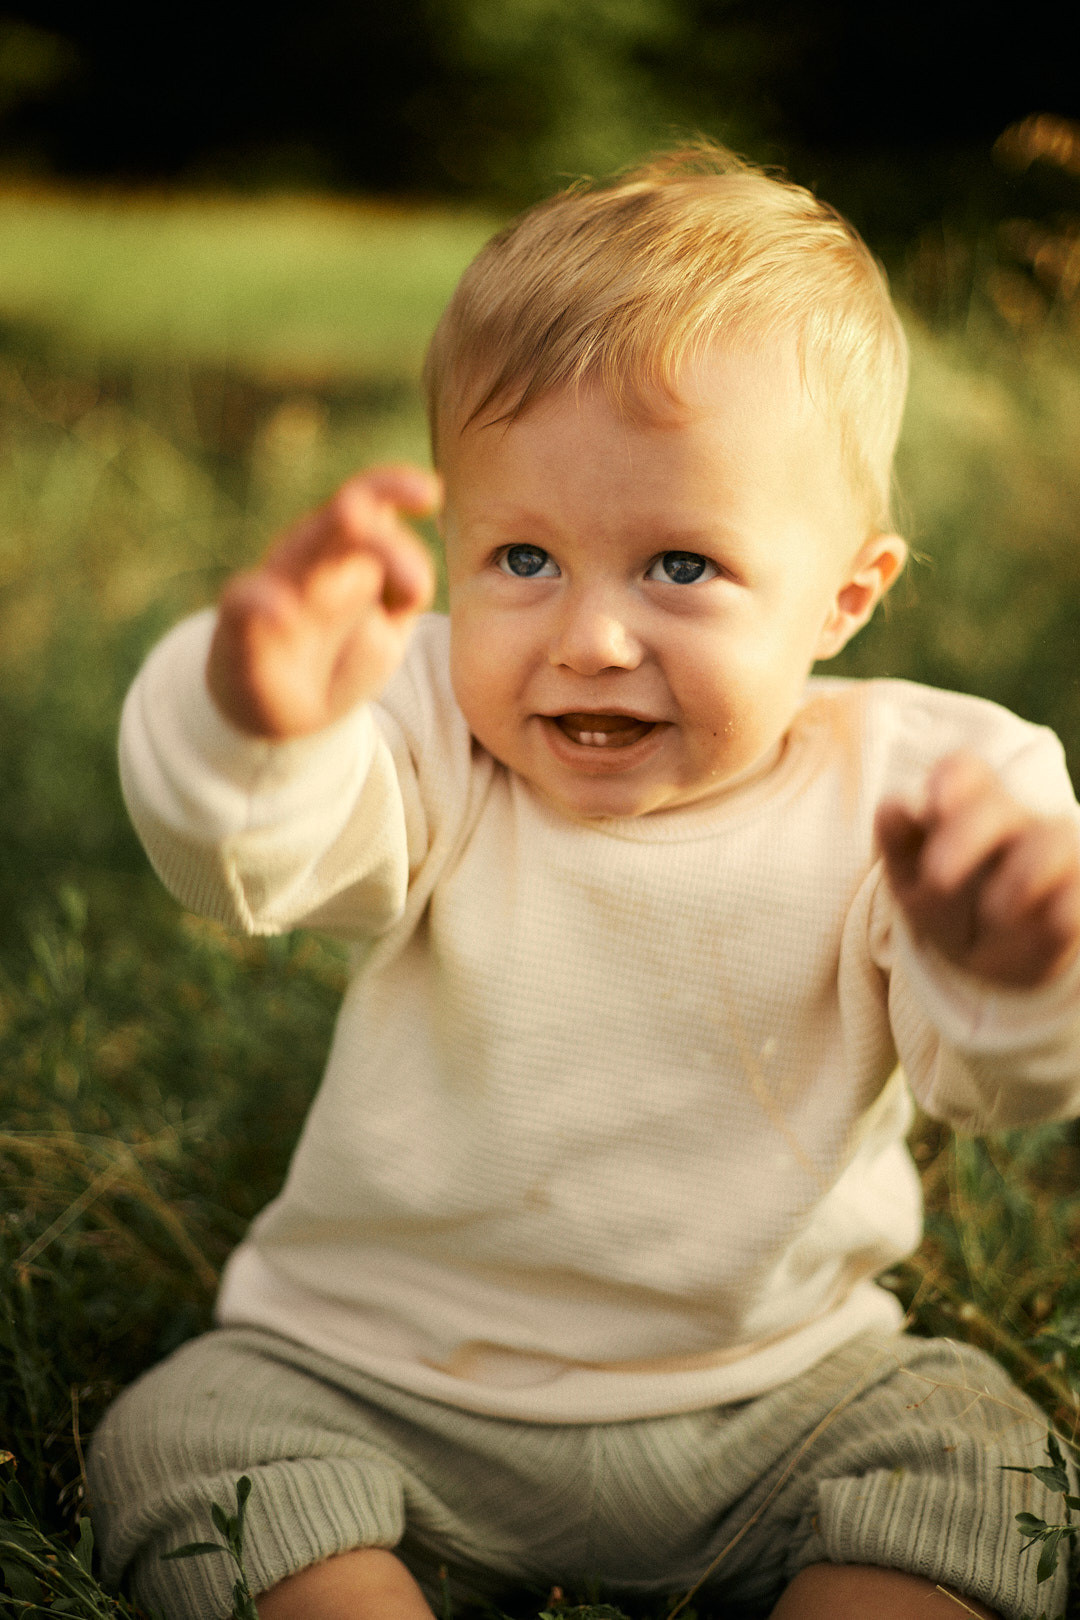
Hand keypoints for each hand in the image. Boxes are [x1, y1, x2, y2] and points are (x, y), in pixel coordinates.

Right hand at [206, 465, 439, 737]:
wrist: (282, 714)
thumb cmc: (341, 658)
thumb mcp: (387, 628)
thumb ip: (404, 593)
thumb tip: (415, 581)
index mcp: (344, 549)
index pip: (370, 503)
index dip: (395, 488)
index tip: (431, 495)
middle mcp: (308, 557)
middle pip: (342, 520)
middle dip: (371, 526)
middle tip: (407, 568)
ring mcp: (274, 588)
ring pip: (300, 553)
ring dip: (330, 561)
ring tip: (366, 583)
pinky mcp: (241, 625)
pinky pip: (245, 602)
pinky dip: (265, 606)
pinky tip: (285, 620)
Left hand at [875, 750, 1079, 988]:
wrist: (993, 962)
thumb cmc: (949, 906)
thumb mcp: (913, 882)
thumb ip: (900, 842)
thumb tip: (896, 806)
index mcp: (969, 809)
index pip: (965, 771)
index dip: (953, 779)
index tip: (934, 804)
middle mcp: (1017, 823)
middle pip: (999, 805)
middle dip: (965, 836)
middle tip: (937, 877)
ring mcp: (1056, 855)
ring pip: (1054, 838)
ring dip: (1021, 877)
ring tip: (994, 914)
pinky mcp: (1079, 894)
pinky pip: (1079, 894)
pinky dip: (1064, 909)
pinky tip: (1045, 926)